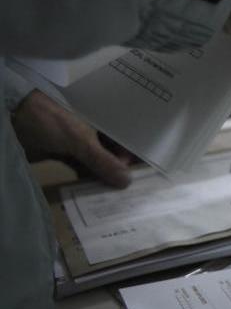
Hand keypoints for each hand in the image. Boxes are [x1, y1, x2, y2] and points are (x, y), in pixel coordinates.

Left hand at [11, 91, 133, 187]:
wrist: (10, 115)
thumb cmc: (50, 119)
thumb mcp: (79, 140)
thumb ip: (103, 161)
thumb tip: (128, 181)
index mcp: (103, 120)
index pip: (126, 138)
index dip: (134, 154)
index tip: (140, 174)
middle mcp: (94, 130)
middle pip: (113, 152)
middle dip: (121, 169)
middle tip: (129, 189)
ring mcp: (78, 142)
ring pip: (98, 162)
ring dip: (104, 176)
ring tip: (115, 193)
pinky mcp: (63, 153)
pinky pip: (82, 168)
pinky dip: (87, 179)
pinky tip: (94, 190)